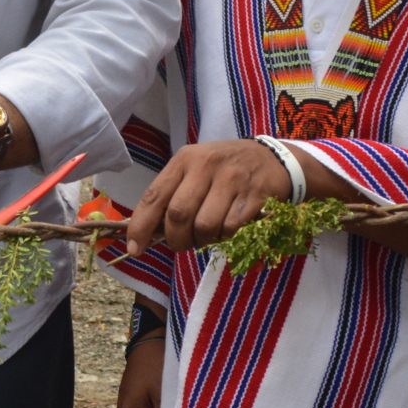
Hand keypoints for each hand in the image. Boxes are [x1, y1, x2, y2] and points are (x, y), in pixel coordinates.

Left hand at [125, 140, 290, 255]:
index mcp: (185, 159)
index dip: (141, 226)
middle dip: (176, 239)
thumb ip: (172, 194)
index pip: (154, 196)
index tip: (135, 248)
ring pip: (205, 226)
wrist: (272, 158)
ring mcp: (232, 179)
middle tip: (181, 244)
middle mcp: (206, 165)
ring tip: (208, 234)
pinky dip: (225, 237)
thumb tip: (147, 232)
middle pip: (178, 216)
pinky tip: (228, 228)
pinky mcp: (255, 194)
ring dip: (203, 240)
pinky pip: (231, 229)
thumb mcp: (195, 169)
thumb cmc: (224, 169)